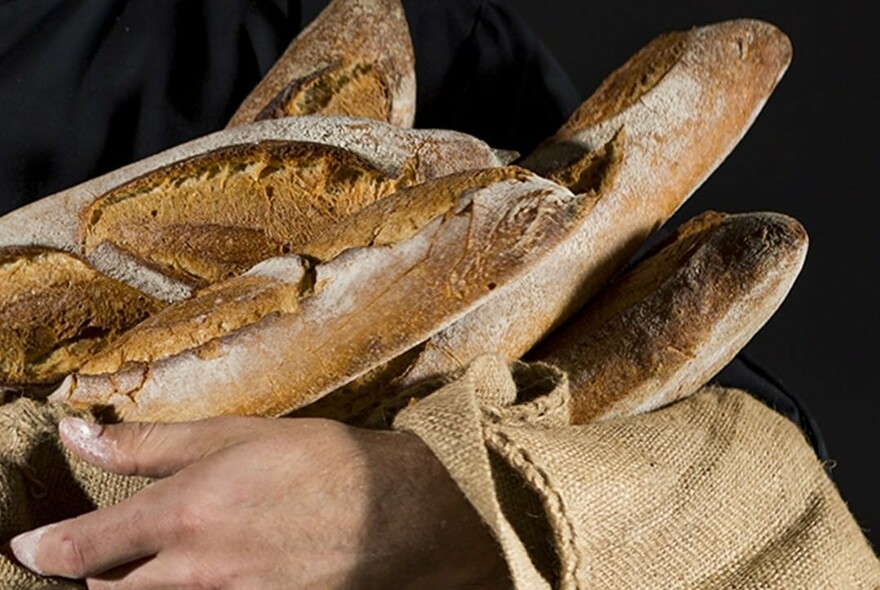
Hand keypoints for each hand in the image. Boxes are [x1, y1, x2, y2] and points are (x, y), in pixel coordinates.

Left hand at [10, 416, 509, 588]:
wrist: (401, 515)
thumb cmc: (322, 462)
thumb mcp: (237, 435)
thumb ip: (151, 442)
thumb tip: (79, 433)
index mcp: (184, 513)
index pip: (85, 547)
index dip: (46, 549)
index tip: (28, 547)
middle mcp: (195, 571)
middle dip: (95, 575)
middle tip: (104, 554)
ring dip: (138, 589)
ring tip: (160, 563)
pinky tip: (214, 572)